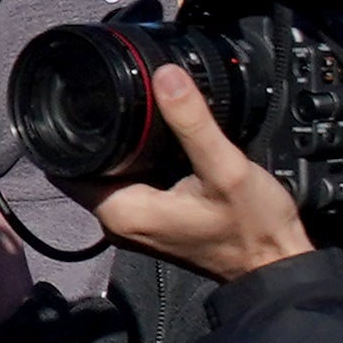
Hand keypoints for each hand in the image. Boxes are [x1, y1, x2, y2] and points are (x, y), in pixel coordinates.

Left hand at [89, 67, 318, 281]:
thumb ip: (193, 122)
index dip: (68, 132)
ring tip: (139, 114)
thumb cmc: (253, 229)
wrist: (276, 265)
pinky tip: (161, 143)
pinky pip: (132, 185)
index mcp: (123, 212)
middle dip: (98, 135)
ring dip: (119, 149)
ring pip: (111, 175)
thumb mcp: (226, 168)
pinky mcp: (155, 223)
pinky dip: (138, 163)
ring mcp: (138, 226)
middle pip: (87, 168)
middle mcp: (121, 223)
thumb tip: (165, 77)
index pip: (67, 167)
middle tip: (117, 98)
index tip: (81, 100)